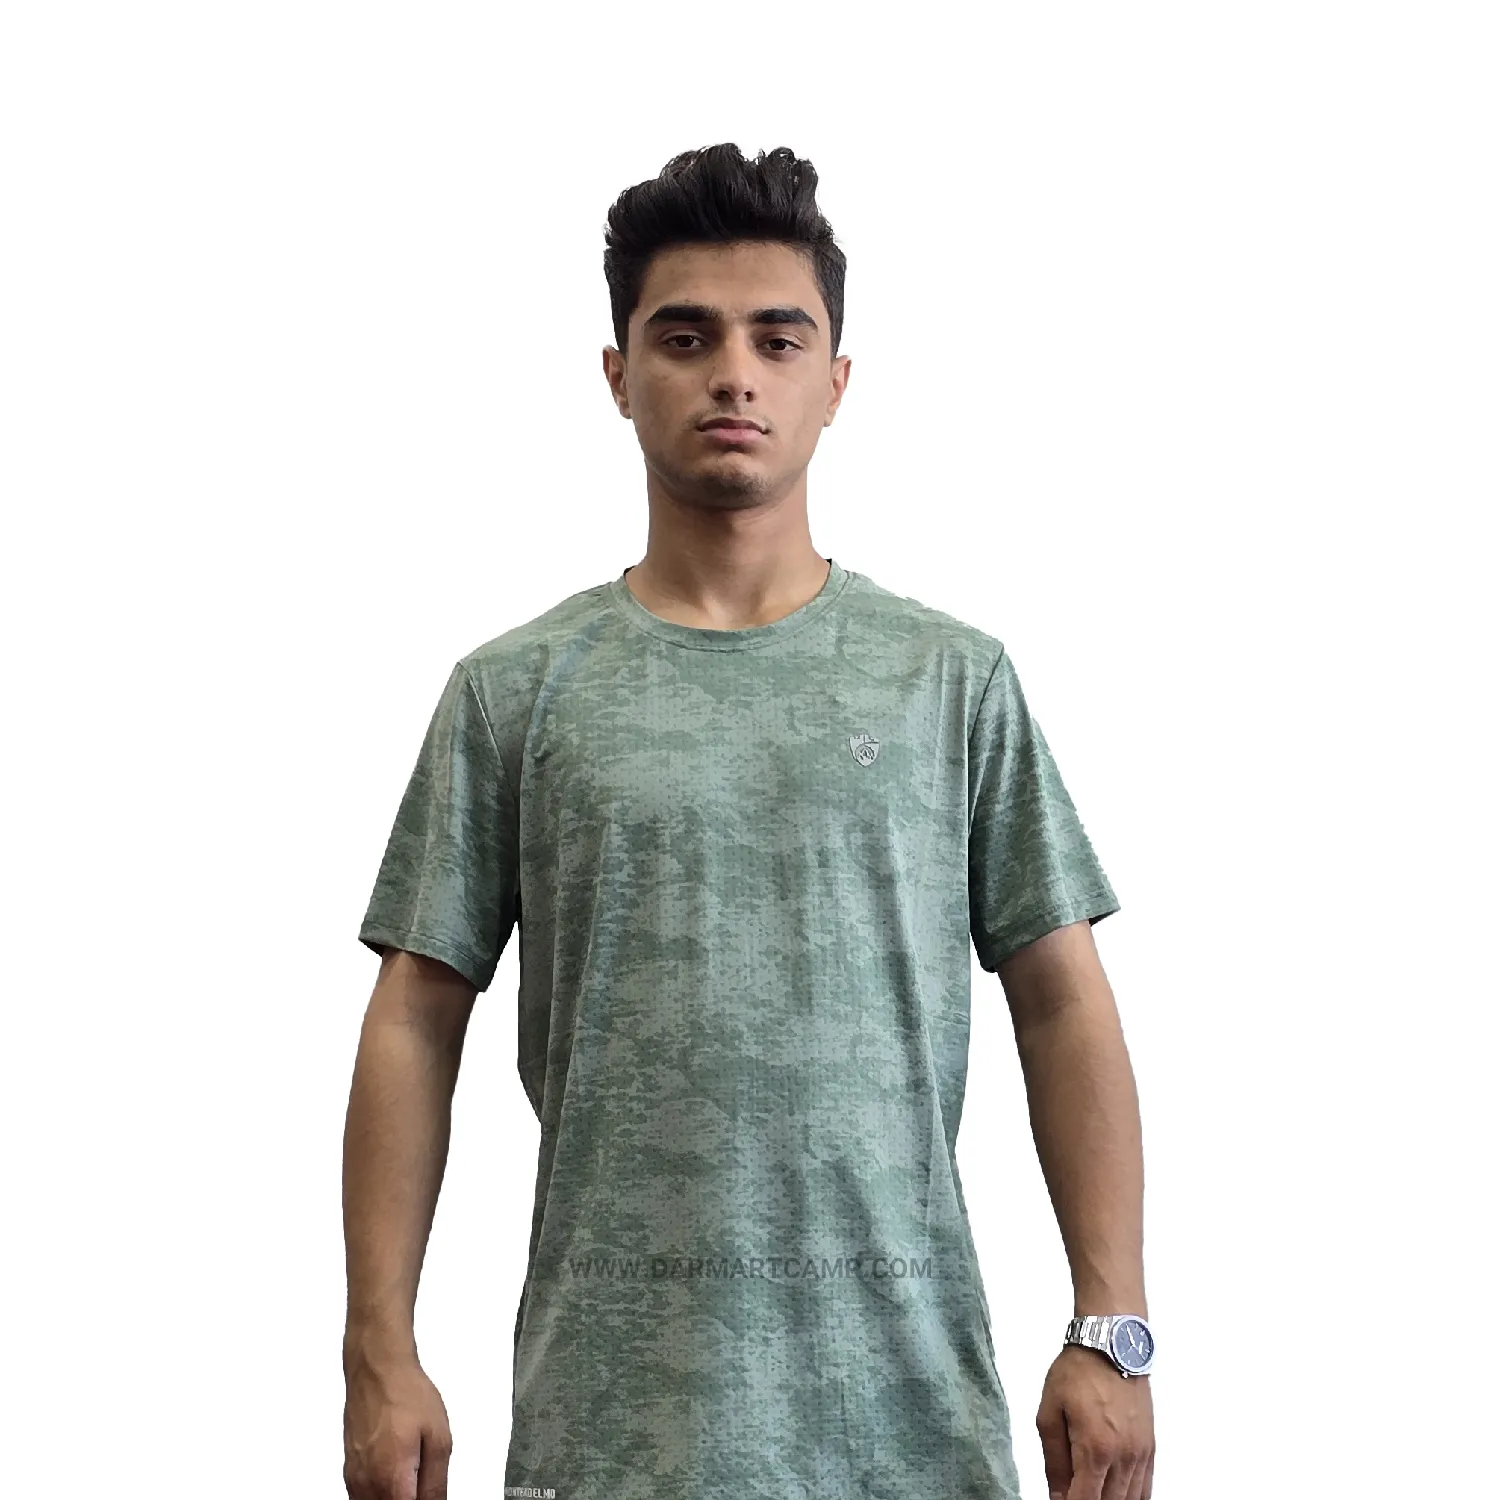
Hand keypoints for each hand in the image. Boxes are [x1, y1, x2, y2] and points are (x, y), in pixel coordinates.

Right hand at [343, 1348, 452, 1499]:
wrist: (377, 1369)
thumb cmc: (405, 1393)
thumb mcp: (439, 1438)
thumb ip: (436, 1483)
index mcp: (391, 1479)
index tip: (429, 1494)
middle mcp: (366, 1484)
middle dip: (409, 1498)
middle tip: (423, 1480)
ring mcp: (354, 1479)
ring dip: (395, 1496)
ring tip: (412, 1472)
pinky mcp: (349, 1471)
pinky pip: (364, 1497)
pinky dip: (382, 1493)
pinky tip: (397, 1475)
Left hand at [1036, 1344, 1153, 1499]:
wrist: (1111, 1345)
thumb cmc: (1077, 1372)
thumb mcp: (1049, 1412)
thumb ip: (1054, 1460)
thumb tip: (1056, 1495)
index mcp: (1095, 1450)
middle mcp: (1123, 1458)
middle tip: (1072, 1494)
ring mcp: (1140, 1455)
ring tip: (1090, 1490)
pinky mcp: (1150, 1448)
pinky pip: (1146, 1489)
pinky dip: (1131, 1498)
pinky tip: (1117, 1495)